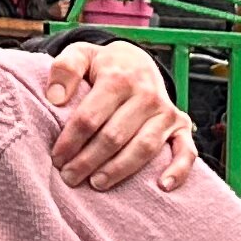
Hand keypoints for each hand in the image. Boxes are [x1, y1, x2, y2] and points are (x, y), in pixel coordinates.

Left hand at [41, 37, 195, 191]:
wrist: (137, 61)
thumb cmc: (103, 66)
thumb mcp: (81, 54)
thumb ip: (64, 69)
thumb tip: (55, 98)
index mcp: (119, 77)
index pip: (90, 117)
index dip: (70, 141)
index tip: (56, 158)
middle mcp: (147, 94)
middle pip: (114, 137)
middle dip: (88, 161)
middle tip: (69, 176)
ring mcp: (166, 112)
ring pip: (144, 148)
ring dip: (119, 170)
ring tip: (96, 183)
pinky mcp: (181, 125)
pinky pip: (186, 151)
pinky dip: (178, 170)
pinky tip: (162, 186)